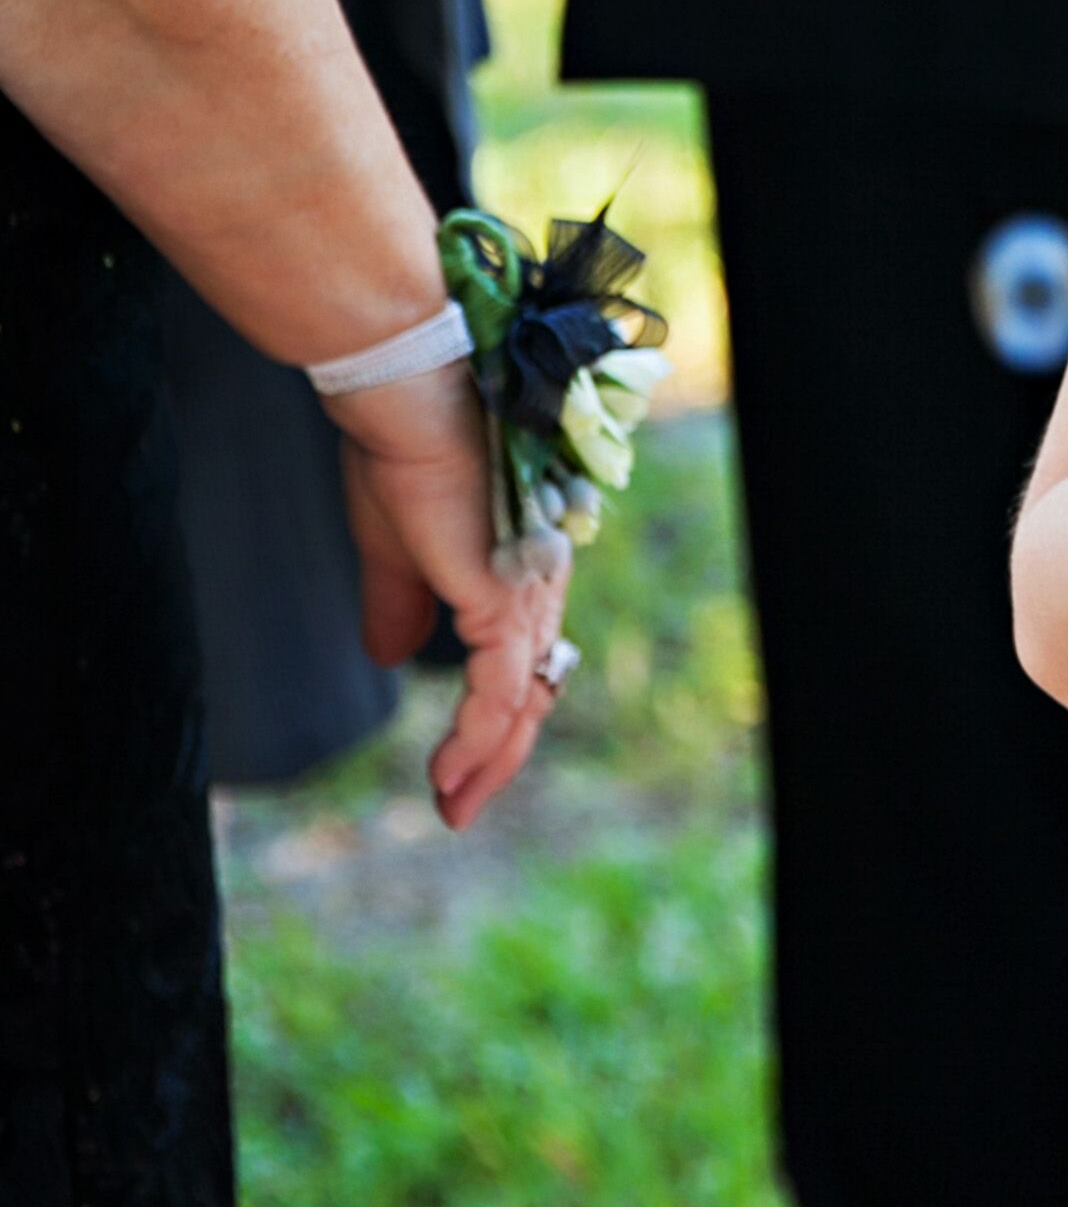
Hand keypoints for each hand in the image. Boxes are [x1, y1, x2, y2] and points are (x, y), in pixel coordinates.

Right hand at [324, 357, 570, 829]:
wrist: (404, 399)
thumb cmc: (399, 453)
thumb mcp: (394, 547)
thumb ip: (400, 603)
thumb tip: (391, 658)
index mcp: (518, 564)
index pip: (521, 659)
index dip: (494, 716)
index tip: (454, 766)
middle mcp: (537, 580)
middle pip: (533, 689)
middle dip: (499, 755)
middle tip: (459, 806)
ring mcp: (526, 590)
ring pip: (523, 699)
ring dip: (489, 761)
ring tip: (452, 804)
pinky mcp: (503, 597)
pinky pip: (502, 690)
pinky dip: (480, 738)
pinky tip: (450, 772)